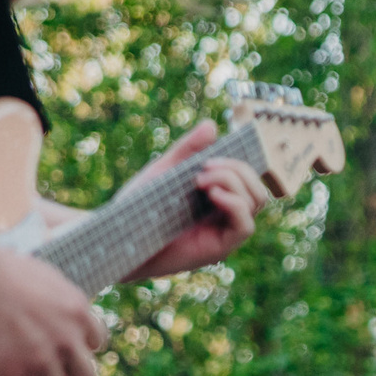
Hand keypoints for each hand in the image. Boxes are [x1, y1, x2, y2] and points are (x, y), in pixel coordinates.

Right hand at [0, 247, 106, 375]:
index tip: (63, 350)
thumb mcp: (46, 278)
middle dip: (67, 373)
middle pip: (85, 374)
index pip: (96, 342)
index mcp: (78, 312)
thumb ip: (61, 301)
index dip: (78, 348)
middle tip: (47, 370)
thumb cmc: (0, 270)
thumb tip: (60, 311)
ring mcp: (45, 360)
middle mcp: (68, 339)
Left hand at [124, 122, 273, 280]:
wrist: (119, 239)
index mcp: (217, 200)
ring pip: (255, 203)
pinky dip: (235, 204)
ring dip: (233, 182)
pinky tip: (211, 194)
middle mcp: (225, 218)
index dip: (239, 165)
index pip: (248, 181)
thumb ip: (187, 150)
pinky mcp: (218, 249)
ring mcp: (224, 234)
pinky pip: (245, 226)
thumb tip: (211, 126)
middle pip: (257, 191)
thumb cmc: (138, 208)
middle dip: (237, 170)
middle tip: (204, 167)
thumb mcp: (164, 171)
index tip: (209, 158)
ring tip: (199, 180)